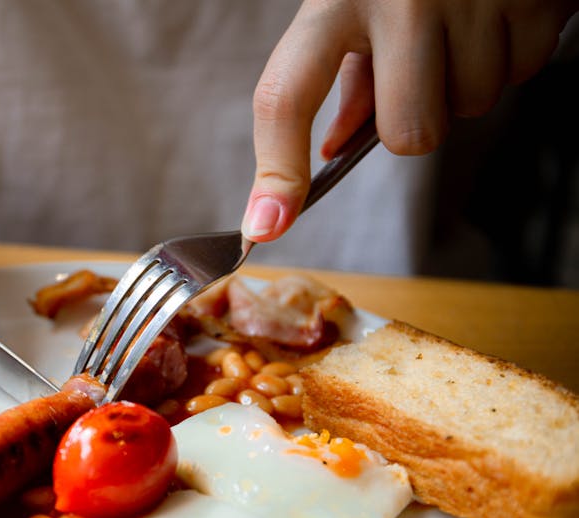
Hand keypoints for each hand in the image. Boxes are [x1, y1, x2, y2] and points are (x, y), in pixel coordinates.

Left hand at [241, 0, 578, 242]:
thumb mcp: (356, 0)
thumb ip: (347, 74)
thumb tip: (335, 150)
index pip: (286, 97)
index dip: (276, 171)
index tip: (264, 224)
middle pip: (408, 135)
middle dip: (416, 120)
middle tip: (421, 69)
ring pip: (471, 107)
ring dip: (468, 81)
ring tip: (463, 23)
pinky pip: (523, 72)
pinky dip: (512, 53)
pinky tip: (498, 12)